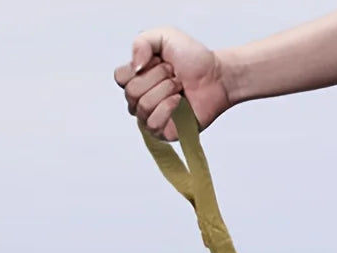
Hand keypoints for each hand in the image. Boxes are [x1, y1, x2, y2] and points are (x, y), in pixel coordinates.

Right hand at [113, 27, 231, 140]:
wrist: (216, 77)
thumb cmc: (193, 59)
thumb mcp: (165, 36)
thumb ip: (142, 42)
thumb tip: (135, 67)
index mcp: (137, 78)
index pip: (120, 77)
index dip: (140, 66)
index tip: (159, 61)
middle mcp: (139, 99)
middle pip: (132, 92)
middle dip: (158, 78)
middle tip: (174, 75)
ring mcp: (149, 117)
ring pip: (143, 106)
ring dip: (166, 91)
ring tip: (179, 87)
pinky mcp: (162, 132)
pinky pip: (153, 123)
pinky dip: (169, 109)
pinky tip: (180, 103)